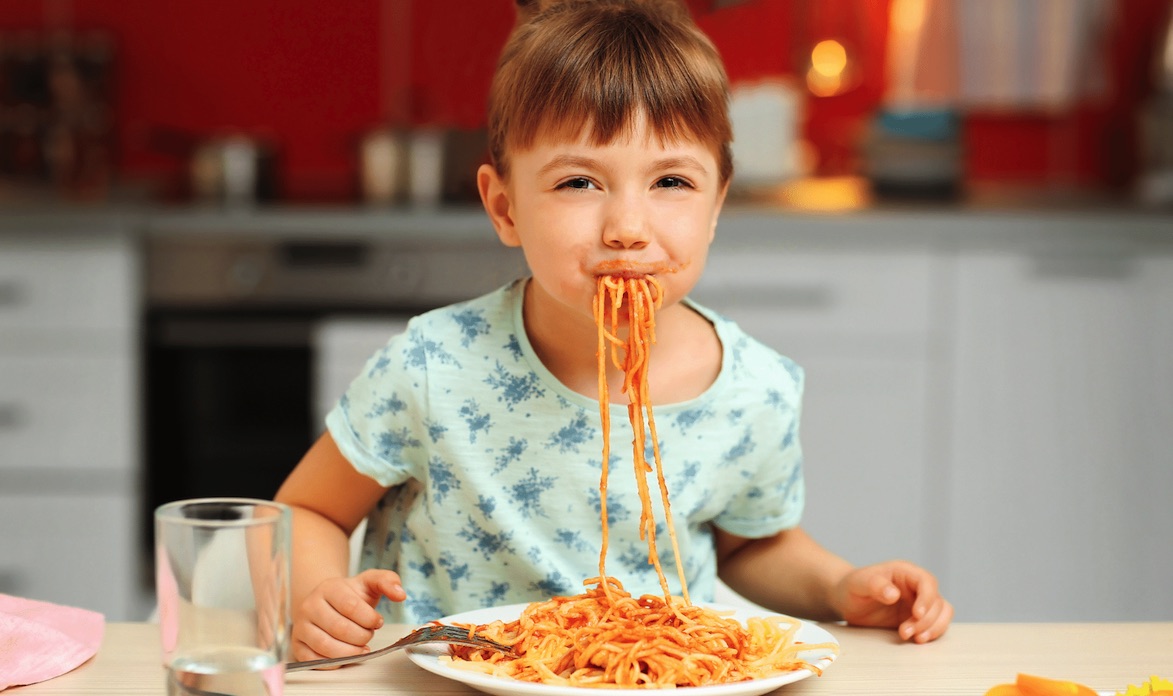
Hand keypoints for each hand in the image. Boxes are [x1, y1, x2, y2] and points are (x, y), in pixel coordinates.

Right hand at [290, 569, 406, 663]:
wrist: (327, 601)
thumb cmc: (350, 595)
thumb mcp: (370, 582)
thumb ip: (388, 581)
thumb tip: (400, 594)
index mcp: (328, 588)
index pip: (350, 606)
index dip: (369, 618)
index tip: (378, 621)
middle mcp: (310, 605)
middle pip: (340, 628)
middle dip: (362, 636)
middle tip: (369, 634)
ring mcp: (301, 626)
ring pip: (326, 646)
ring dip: (351, 651)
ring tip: (361, 647)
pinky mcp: (297, 645)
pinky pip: (314, 660)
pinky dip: (334, 662)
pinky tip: (346, 655)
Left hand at [830, 560, 952, 642]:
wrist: (847, 600)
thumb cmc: (852, 587)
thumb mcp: (858, 583)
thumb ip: (875, 585)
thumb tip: (894, 594)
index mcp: (904, 572)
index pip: (926, 582)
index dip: (926, 598)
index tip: (916, 614)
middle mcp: (916, 586)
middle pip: (937, 601)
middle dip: (925, 620)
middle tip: (905, 632)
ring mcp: (920, 602)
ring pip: (942, 613)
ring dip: (933, 628)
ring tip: (914, 638)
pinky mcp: (918, 618)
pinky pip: (936, 624)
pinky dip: (931, 633)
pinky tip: (917, 640)